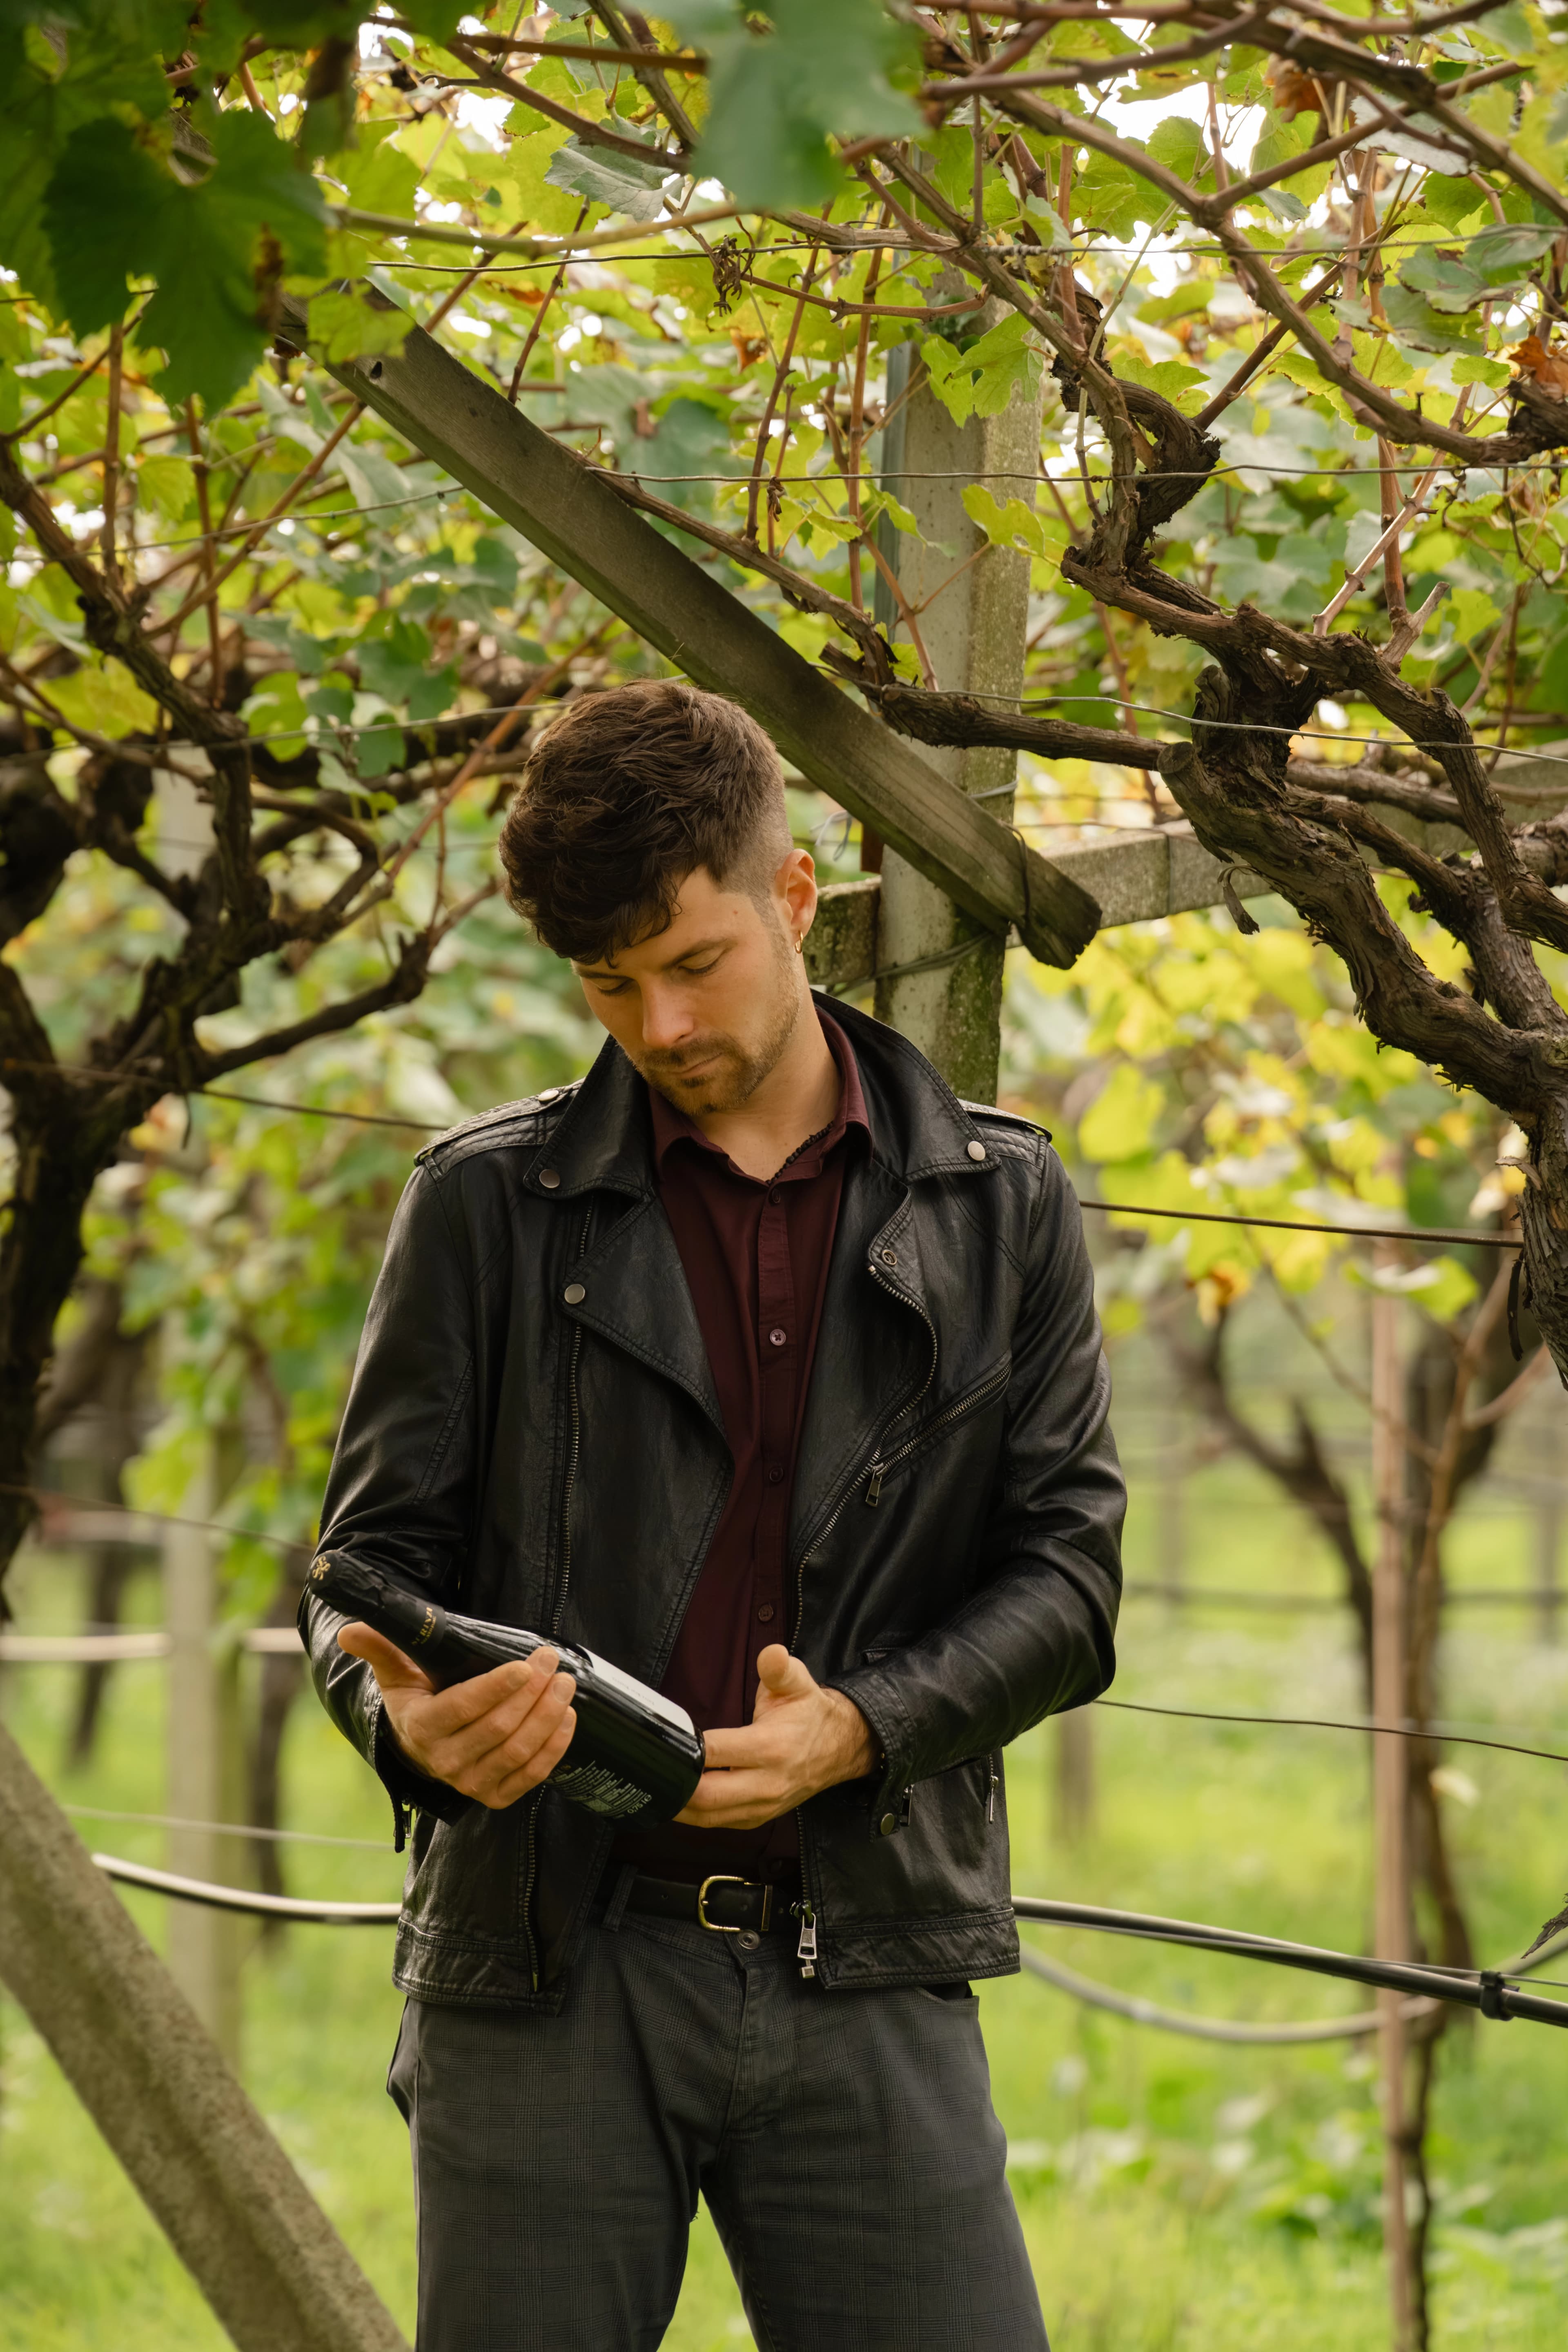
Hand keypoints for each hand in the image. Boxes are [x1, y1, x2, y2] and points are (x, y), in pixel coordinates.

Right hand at [337, 1622, 576, 1809]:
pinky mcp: (496, 1796)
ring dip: (548, 1717)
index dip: (497, 1687)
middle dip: (533, 1693)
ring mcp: (472, 1784)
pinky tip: (568, 1718)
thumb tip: (349, 1632)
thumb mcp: (396, 1671)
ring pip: (519, 1751)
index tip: (526, 1665)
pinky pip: (532, 1776)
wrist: (422, 1746)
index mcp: (423, 1728)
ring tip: (565, 1684)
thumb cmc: (416, 1698)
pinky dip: (555, 1748)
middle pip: (499, 1728)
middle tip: (553, 1662)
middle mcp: (446, 1762)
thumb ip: (379, 1647)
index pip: (464, 1708)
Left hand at [675, 1645, 876, 1830]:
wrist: (838, 1748)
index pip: (716, 1753)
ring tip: (655, 1785)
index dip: (688, 1748)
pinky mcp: (757, 1818)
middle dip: (676, 1783)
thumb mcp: (797, 1682)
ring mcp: (762, 1806)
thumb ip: (779, 1668)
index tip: (667, 1738)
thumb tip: (771, 1654)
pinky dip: (693, 1815)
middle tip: (651, 1767)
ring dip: (679, 1804)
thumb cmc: (808, 1713)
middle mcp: (766, 1783)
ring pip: (708, 1816)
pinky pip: (717, 1823)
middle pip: (707, 1795)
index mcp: (771, 1747)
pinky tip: (676, 1799)